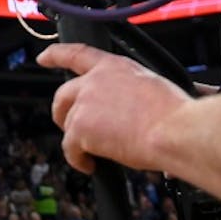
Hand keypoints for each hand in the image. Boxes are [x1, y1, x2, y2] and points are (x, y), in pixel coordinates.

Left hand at [36, 44, 189, 173]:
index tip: (44, 57)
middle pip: (63, 95)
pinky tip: (90, 165)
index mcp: (115, 67)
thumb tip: (140, 105)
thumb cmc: (176, 113)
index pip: (78, 54)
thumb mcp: (156, 86)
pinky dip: (78, 160)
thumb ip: (134, 91)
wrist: (175, 130)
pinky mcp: (80, 128)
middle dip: (63, 112)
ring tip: (94, 151)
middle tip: (72, 128)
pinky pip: (70, 149)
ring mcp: (84, 104)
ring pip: (67, 124)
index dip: (57, 55)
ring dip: (77, 139)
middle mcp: (94, 81)